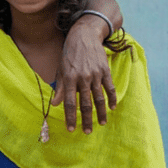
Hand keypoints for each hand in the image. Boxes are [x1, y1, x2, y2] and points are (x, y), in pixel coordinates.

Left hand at [52, 18, 115, 133]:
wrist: (84, 35)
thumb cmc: (70, 54)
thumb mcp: (61, 69)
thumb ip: (60, 87)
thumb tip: (55, 104)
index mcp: (69, 78)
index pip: (70, 102)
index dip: (70, 117)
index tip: (71, 129)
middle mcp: (83, 78)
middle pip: (86, 104)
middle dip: (86, 120)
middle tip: (87, 132)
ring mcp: (95, 74)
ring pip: (99, 98)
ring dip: (101, 113)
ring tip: (101, 124)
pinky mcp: (105, 70)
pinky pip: (110, 88)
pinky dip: (112, 99)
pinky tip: (112, 108)